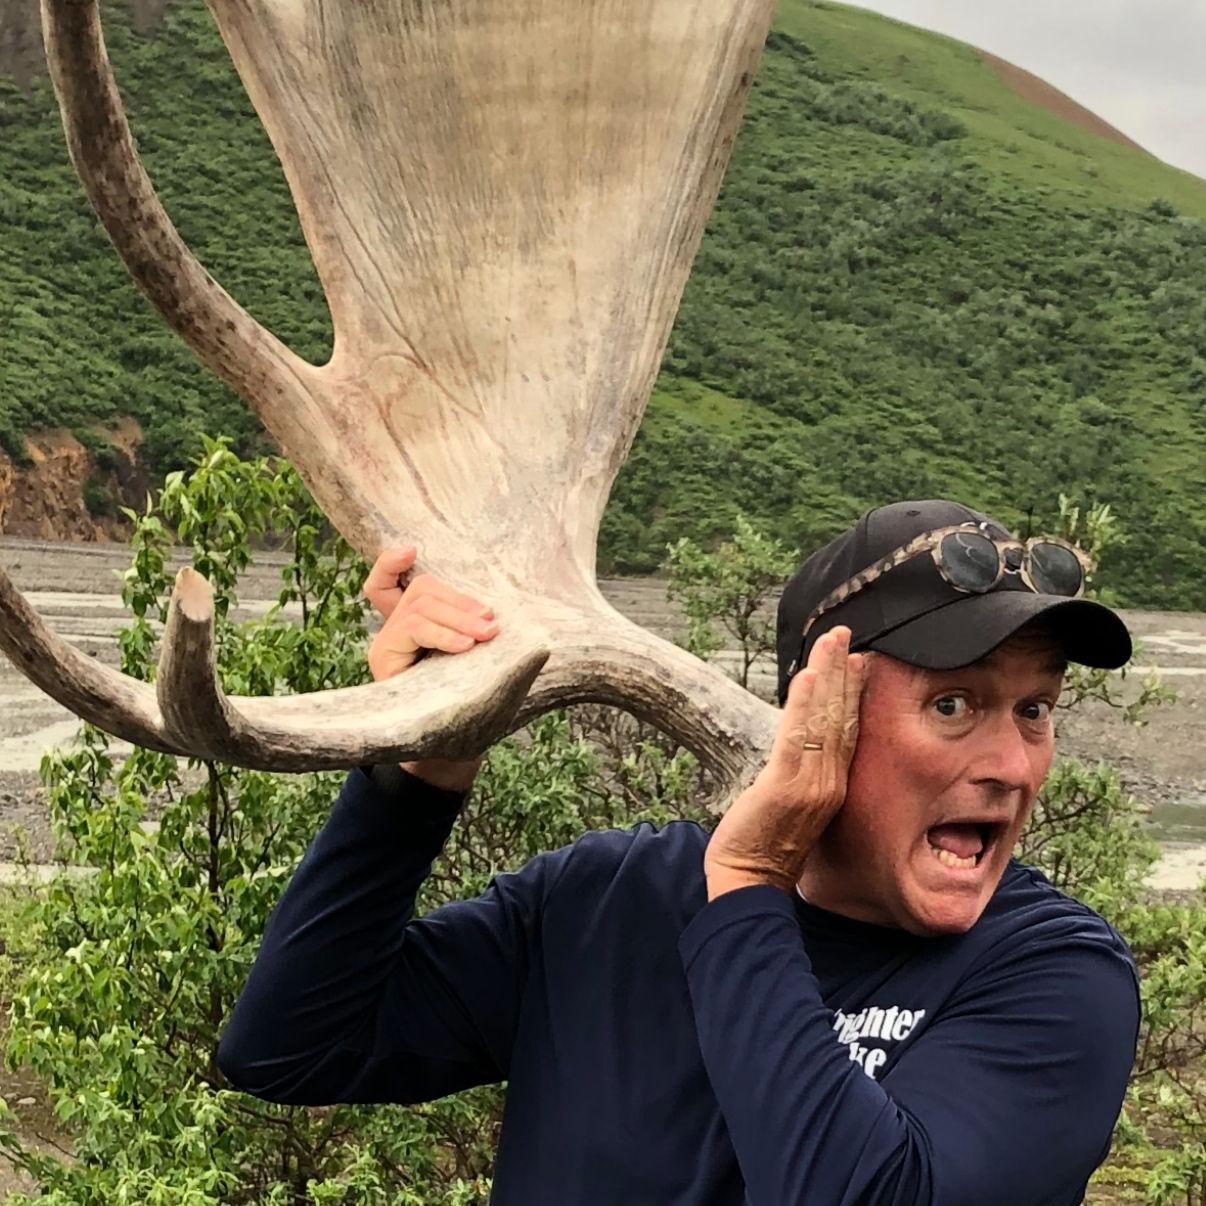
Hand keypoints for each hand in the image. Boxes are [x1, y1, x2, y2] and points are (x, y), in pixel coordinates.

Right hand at [364, 546, 499, 790]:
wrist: (450, 750)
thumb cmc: (471, 701)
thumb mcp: (477, 660)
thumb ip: (476, 632)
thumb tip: (507, 617)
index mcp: (413, 624)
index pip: (385, 583)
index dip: (390, 563)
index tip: (411, 549)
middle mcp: (393, 630)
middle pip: (420, 589)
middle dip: (459, 601)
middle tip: (492, 625)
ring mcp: (386, 644)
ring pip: (419, 606)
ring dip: (457, 618)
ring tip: (485, 636)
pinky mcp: (383, 660)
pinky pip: (412, 628)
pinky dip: (442, 633)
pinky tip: (464, 647)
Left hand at [704, 627, 865, 897]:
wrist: (750, 882)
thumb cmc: (767, 846)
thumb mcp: (794, 805)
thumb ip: (803, 774)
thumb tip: (800, 745)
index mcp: (832, 785)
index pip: (847, 730)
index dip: (852, 692)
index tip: (857, 660)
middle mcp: (828, 781)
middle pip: (841, 717)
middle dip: (843, 672)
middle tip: (845, 635)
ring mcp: (809, 784)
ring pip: (823, 720)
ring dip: (827, 676)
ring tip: (831, 642)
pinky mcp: (784, 786)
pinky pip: (797, 737)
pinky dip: (803, 704)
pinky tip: (808, 676)